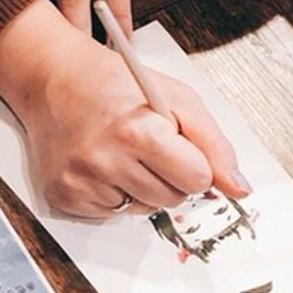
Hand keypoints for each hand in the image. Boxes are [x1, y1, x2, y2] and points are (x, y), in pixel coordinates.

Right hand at [0, 1, 247, 217]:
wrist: (52, 79)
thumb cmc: (117, 84)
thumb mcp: (177, 99)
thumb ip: (214, 145)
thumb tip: (240, 188)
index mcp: (138, 132)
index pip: (198, 180)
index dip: (195, 162)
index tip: (178, 144)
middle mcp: (104, 161)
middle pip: (174, 199)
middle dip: (171, 174)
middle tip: (148, 144)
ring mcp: (81, 182)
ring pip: (145, 210)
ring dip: (144, 186)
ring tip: (123, 151)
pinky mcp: (63, 197)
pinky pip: (112, 213)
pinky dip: (114, 193)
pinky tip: (101, 163)